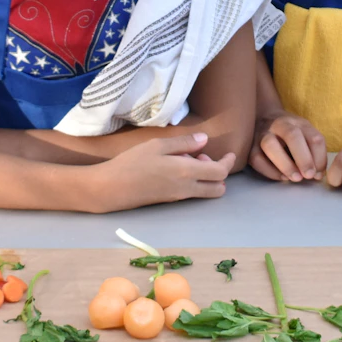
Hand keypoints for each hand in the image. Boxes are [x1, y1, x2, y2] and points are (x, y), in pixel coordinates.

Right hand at [89, 133, 233, 211]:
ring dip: (206, 178)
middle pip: (217, 188)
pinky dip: (193, 182)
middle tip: (203, 157)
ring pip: (205, 192)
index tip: (229, 153)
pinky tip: (176, 169)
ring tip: (187, 161)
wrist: (111, 188)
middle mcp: (187, 189)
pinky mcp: (169, 201)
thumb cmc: (132, 162)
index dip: (228, 163)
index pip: (219, 172)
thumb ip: (184, 143)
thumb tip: (205, 140)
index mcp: (186, 172)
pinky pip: (191, 193)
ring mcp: (178, 197)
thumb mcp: (157, 145)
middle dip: (219, 173)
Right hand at [251, 112, 324, 182]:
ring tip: (295, 178)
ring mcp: (262, 133)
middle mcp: (280, 124)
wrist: (262, 118)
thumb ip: (312, 152)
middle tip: (309, 176)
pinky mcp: (250, 146)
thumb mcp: (304, 134)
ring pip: (270, 145)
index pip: (314, 137)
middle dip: (303, 158)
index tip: (318, 175)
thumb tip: (317, 175)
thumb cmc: (288, 133)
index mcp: (298, 122)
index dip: (319, 158)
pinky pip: (258, 159)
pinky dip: (271, 171)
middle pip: (292, 136)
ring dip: (285, 164)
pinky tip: (282, 177)